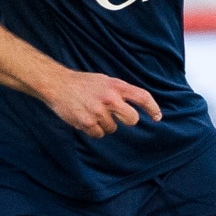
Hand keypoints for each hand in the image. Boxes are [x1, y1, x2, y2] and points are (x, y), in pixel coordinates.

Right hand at [41, 68, 161, 137]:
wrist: (57, 84)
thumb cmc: (82, 83)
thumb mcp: (105, 81)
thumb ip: (119, 91)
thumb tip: (135, 105)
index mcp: (116, 86)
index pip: (142, 97)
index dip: (153, 108)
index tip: (157, 117)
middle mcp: (110, 99)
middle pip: (132, 120)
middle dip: (126, 120)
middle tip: (115, 115)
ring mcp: (99, 112)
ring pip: (113, 129)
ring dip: (105, 124)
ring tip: (92, 112)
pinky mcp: (87, 122)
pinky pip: (98, 134)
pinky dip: (93, 130)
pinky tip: (85, 118)